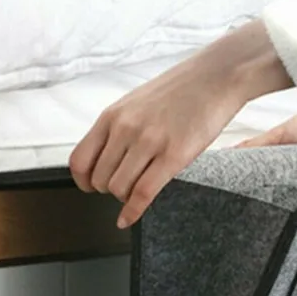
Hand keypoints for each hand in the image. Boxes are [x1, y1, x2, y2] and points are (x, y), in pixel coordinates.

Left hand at [69, 20, 292, 227]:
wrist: (217, 76)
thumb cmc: (181, 91)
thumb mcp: (137, 104)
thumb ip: (119, 129)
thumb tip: (107, 158)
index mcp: (112, 116)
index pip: (79, 161)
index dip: (83, 182)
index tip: (92, 187)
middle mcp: (125, 129)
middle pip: (99, 180)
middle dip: (109, 190)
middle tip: (124, 188)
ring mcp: (148, 142)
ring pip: (118, 189)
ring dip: (125, 198)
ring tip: (138, 192)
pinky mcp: (173, 156)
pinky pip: (142, 194)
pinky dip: (132, 212)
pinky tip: (128, 219)